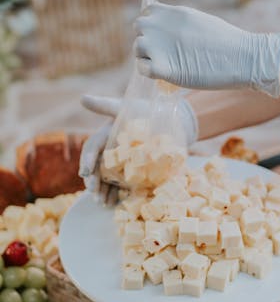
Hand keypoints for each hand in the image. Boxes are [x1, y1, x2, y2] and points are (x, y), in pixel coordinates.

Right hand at [78, 93, 197, 203]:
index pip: (92, 148)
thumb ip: (106, 105)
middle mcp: (111, 150)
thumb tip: (82, 99)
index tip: (85, 172)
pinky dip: (116, 193)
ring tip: (101, 202)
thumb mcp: (127, 106)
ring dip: (102, 190)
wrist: (175, 120)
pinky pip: (122, 184)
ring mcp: (123, 163)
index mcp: (107, 135)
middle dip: (93, 180)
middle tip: (93, 190)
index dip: (86, 160)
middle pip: (97, 167)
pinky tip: (112, 203)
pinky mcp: (135, 172)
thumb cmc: (149, 109)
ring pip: (107, 178)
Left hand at [134, 3, 279, 96]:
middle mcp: (162, 25)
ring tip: (166, 65)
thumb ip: (181, 24)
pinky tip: (164, 75)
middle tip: (163, 54)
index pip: (148, 13)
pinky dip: (149, 73)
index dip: (152, 26)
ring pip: (138, 48)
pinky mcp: (163, 67)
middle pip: (139, 28)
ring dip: (147, 57)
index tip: (162, 38)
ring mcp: (160, 45)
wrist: (243, 58)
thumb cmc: (230, 43)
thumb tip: (173, 33)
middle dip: (147, 40)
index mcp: (174, 12)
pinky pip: (142, 68)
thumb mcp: (201, 21)